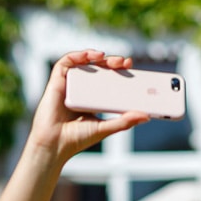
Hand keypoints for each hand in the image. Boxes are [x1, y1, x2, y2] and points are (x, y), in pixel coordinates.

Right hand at [26, 50, 148, 164]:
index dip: (119, 71)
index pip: (108, 80)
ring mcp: (68, 85)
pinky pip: (65, 62)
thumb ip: (124, 122)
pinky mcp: (56, 82)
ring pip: (82, 63)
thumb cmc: (76, 139)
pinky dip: (77, 55)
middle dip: (111, 63)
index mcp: (92, 99)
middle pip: (97, 69)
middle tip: (124, 62)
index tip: (131, 67)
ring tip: (107, 57)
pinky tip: (89, 55)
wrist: (54, 145)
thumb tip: (146, 116)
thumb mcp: (105, 128)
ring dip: (95, 56)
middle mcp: (80, 90)